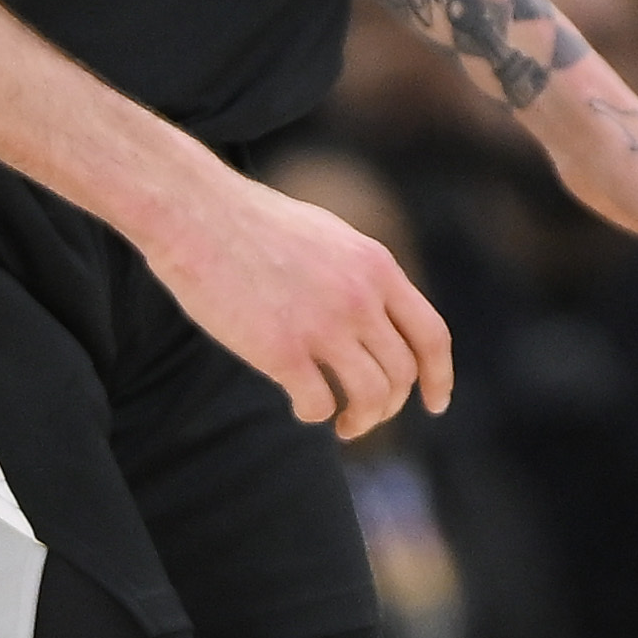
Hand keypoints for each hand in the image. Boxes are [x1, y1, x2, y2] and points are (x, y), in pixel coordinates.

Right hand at [142, 164, 451, 437]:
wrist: (198, 214)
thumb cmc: (255, 223)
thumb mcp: (331, 236)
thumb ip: (361, 275)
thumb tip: (377, 313)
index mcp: (377, 267)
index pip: (431, 335)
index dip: (440, 376)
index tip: (435, 404)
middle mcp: (360, 298)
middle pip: (402, 373)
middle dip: (391, 405)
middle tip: (365, 416)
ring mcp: (322, 324)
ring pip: (371, 395)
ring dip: (362, 419)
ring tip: (345, 424)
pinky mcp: (280, 350)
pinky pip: (318, 403)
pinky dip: (316, 414)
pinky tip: (301, 406)